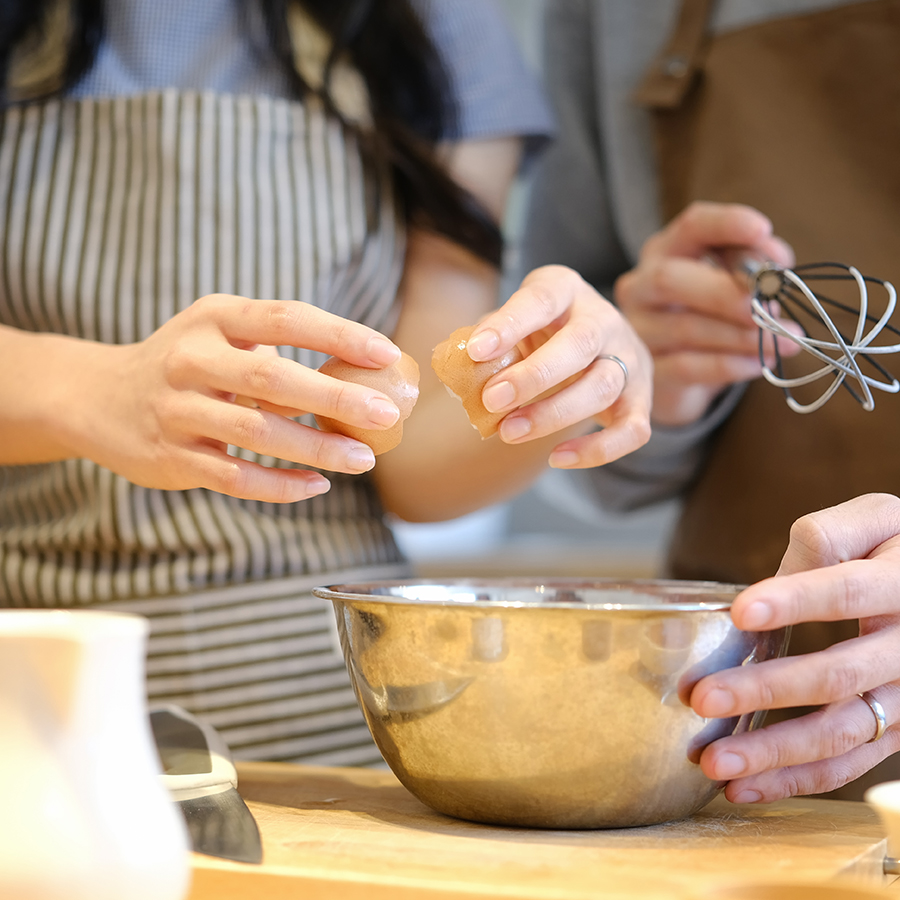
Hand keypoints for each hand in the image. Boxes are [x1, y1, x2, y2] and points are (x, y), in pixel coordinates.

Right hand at [66, 295, 404, 502]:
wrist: (97, 398)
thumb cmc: (187, 363)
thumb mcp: (220, 337)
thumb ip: (277, 353)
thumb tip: (359, 381)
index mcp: (213, 318)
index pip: (286, 318)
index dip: (340, 334)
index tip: (387, 353)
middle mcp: (190, 359)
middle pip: (273, 378)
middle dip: (336, 398)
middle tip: (386, 415)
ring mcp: (177, 410)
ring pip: (258, 434)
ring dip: (317, 449)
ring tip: (363, 459)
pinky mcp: (171, 458)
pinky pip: (236, 477)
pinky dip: (281, 485)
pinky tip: (317, 484)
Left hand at [464, 265, 652, 467]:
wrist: (597, 340)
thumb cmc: (540, 332)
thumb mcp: (514, 323)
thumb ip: (490, 341)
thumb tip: (460, 368)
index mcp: (566, 290)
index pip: (541, 301)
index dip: (510, 325)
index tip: (476, 351)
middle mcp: (605, 320)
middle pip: (581, 344)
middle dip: (534, 376)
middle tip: (492, 399)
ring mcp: (629, 359)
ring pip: (603, 387)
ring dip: (553, 413)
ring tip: (508, 432)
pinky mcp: (641, 398)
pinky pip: (632, 429)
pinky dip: (597, 450)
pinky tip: (557, 457)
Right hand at [615, 201, 799, 425]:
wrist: (679, 376)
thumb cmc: (710, 318)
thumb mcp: (731, 286)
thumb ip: (752, 269)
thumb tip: (777, 265)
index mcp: (665, 252)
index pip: (690, 227)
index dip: (725, 224)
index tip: (762, 229)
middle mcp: (640, 287)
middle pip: (669, 279)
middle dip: (725, 292)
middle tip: (770, 307)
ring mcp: (638, 331)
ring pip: (684, 327)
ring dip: (742, 335)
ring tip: (787, 340)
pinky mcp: (647, 373)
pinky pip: (688, 367)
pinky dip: (731, 364)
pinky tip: (761, 363)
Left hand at [688, 493, 899, 801]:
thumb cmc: (894, 545)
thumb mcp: (875, 520)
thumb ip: (828, 537)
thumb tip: (776, 578)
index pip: (848, 591)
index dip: (795, 600)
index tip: (740, 612)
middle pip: (840, 674)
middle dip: (768, 689)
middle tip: (702, 696)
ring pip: (843, 733)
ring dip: (774, 752)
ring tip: (712, 760)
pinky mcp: (893, 730)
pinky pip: (847, 764)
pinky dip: (793, 781)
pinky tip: (741, 787)